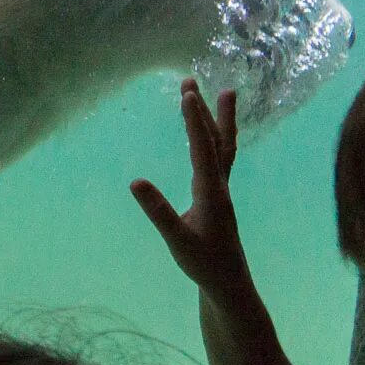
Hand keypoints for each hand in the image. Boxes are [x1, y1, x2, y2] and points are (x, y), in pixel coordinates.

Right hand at [130, 78, 253, 297]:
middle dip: (204, 110)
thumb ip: (158, 211)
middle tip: (190, 81)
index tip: (187, 94)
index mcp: (211, 192)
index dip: (194, 121)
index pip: (203, 149)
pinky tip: (208, 137)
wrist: (228, 283)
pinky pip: (218, 159)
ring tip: (223, 93)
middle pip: (216, 139)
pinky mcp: (217, 196)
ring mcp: (221, 189)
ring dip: (218, 119)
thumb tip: (135, 182)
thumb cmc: (203, 262)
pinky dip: (214, 140)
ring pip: (222, 146)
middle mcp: (220, 185)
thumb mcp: (177, 239)